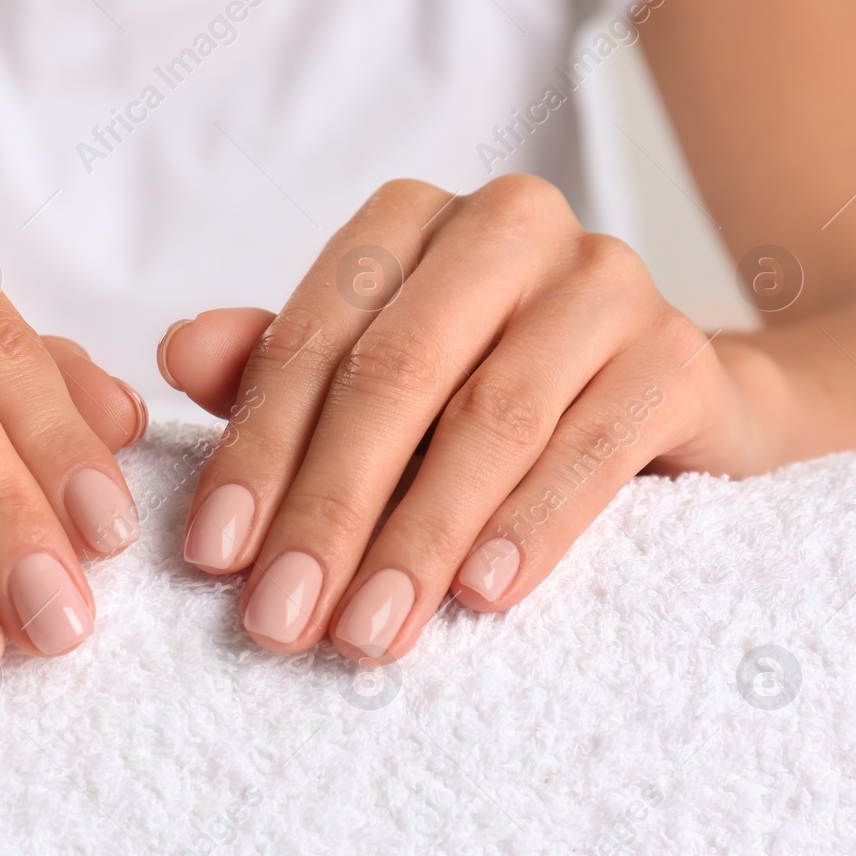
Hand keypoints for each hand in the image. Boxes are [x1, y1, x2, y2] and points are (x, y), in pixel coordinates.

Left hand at [158, 175, 782, 663]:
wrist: (665, 397)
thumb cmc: (487, 386)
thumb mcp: (374, 379)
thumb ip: (280, 368)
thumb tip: (178, 353)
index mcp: (411, 223)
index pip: (312, 339)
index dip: (256, 452)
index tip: (213, 558)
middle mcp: (507, 227)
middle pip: (394, 377)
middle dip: (328, 511)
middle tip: (280, 620)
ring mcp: (603, 282)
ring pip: (490, 419)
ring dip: (419, 539)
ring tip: (367, 632)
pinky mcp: (677, 354)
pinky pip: (594, 447)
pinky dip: (532, 524)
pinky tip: (482, 594)